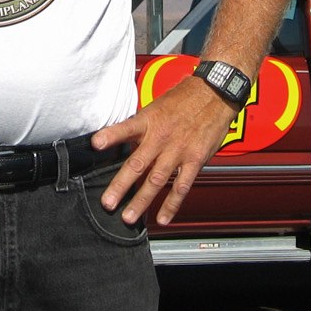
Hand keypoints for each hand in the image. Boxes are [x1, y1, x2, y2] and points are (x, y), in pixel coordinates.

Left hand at [91, 77, 235, 225]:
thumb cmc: (185, 98)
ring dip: (142, 201)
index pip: (127, 127)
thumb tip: (126, 140)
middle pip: (138, 164)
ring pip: (157, 180)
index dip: (111, 135)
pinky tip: (162, 218)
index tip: (96, 144)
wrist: (215, 93)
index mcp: (150, 120)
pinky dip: (171, 204)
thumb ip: (143, 125)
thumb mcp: (158, 105)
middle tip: (108, 203)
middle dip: (121, 185)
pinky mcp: (195, 160)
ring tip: (129, 217)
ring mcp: (178, 151)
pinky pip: (181, 186)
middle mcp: (162, 137)